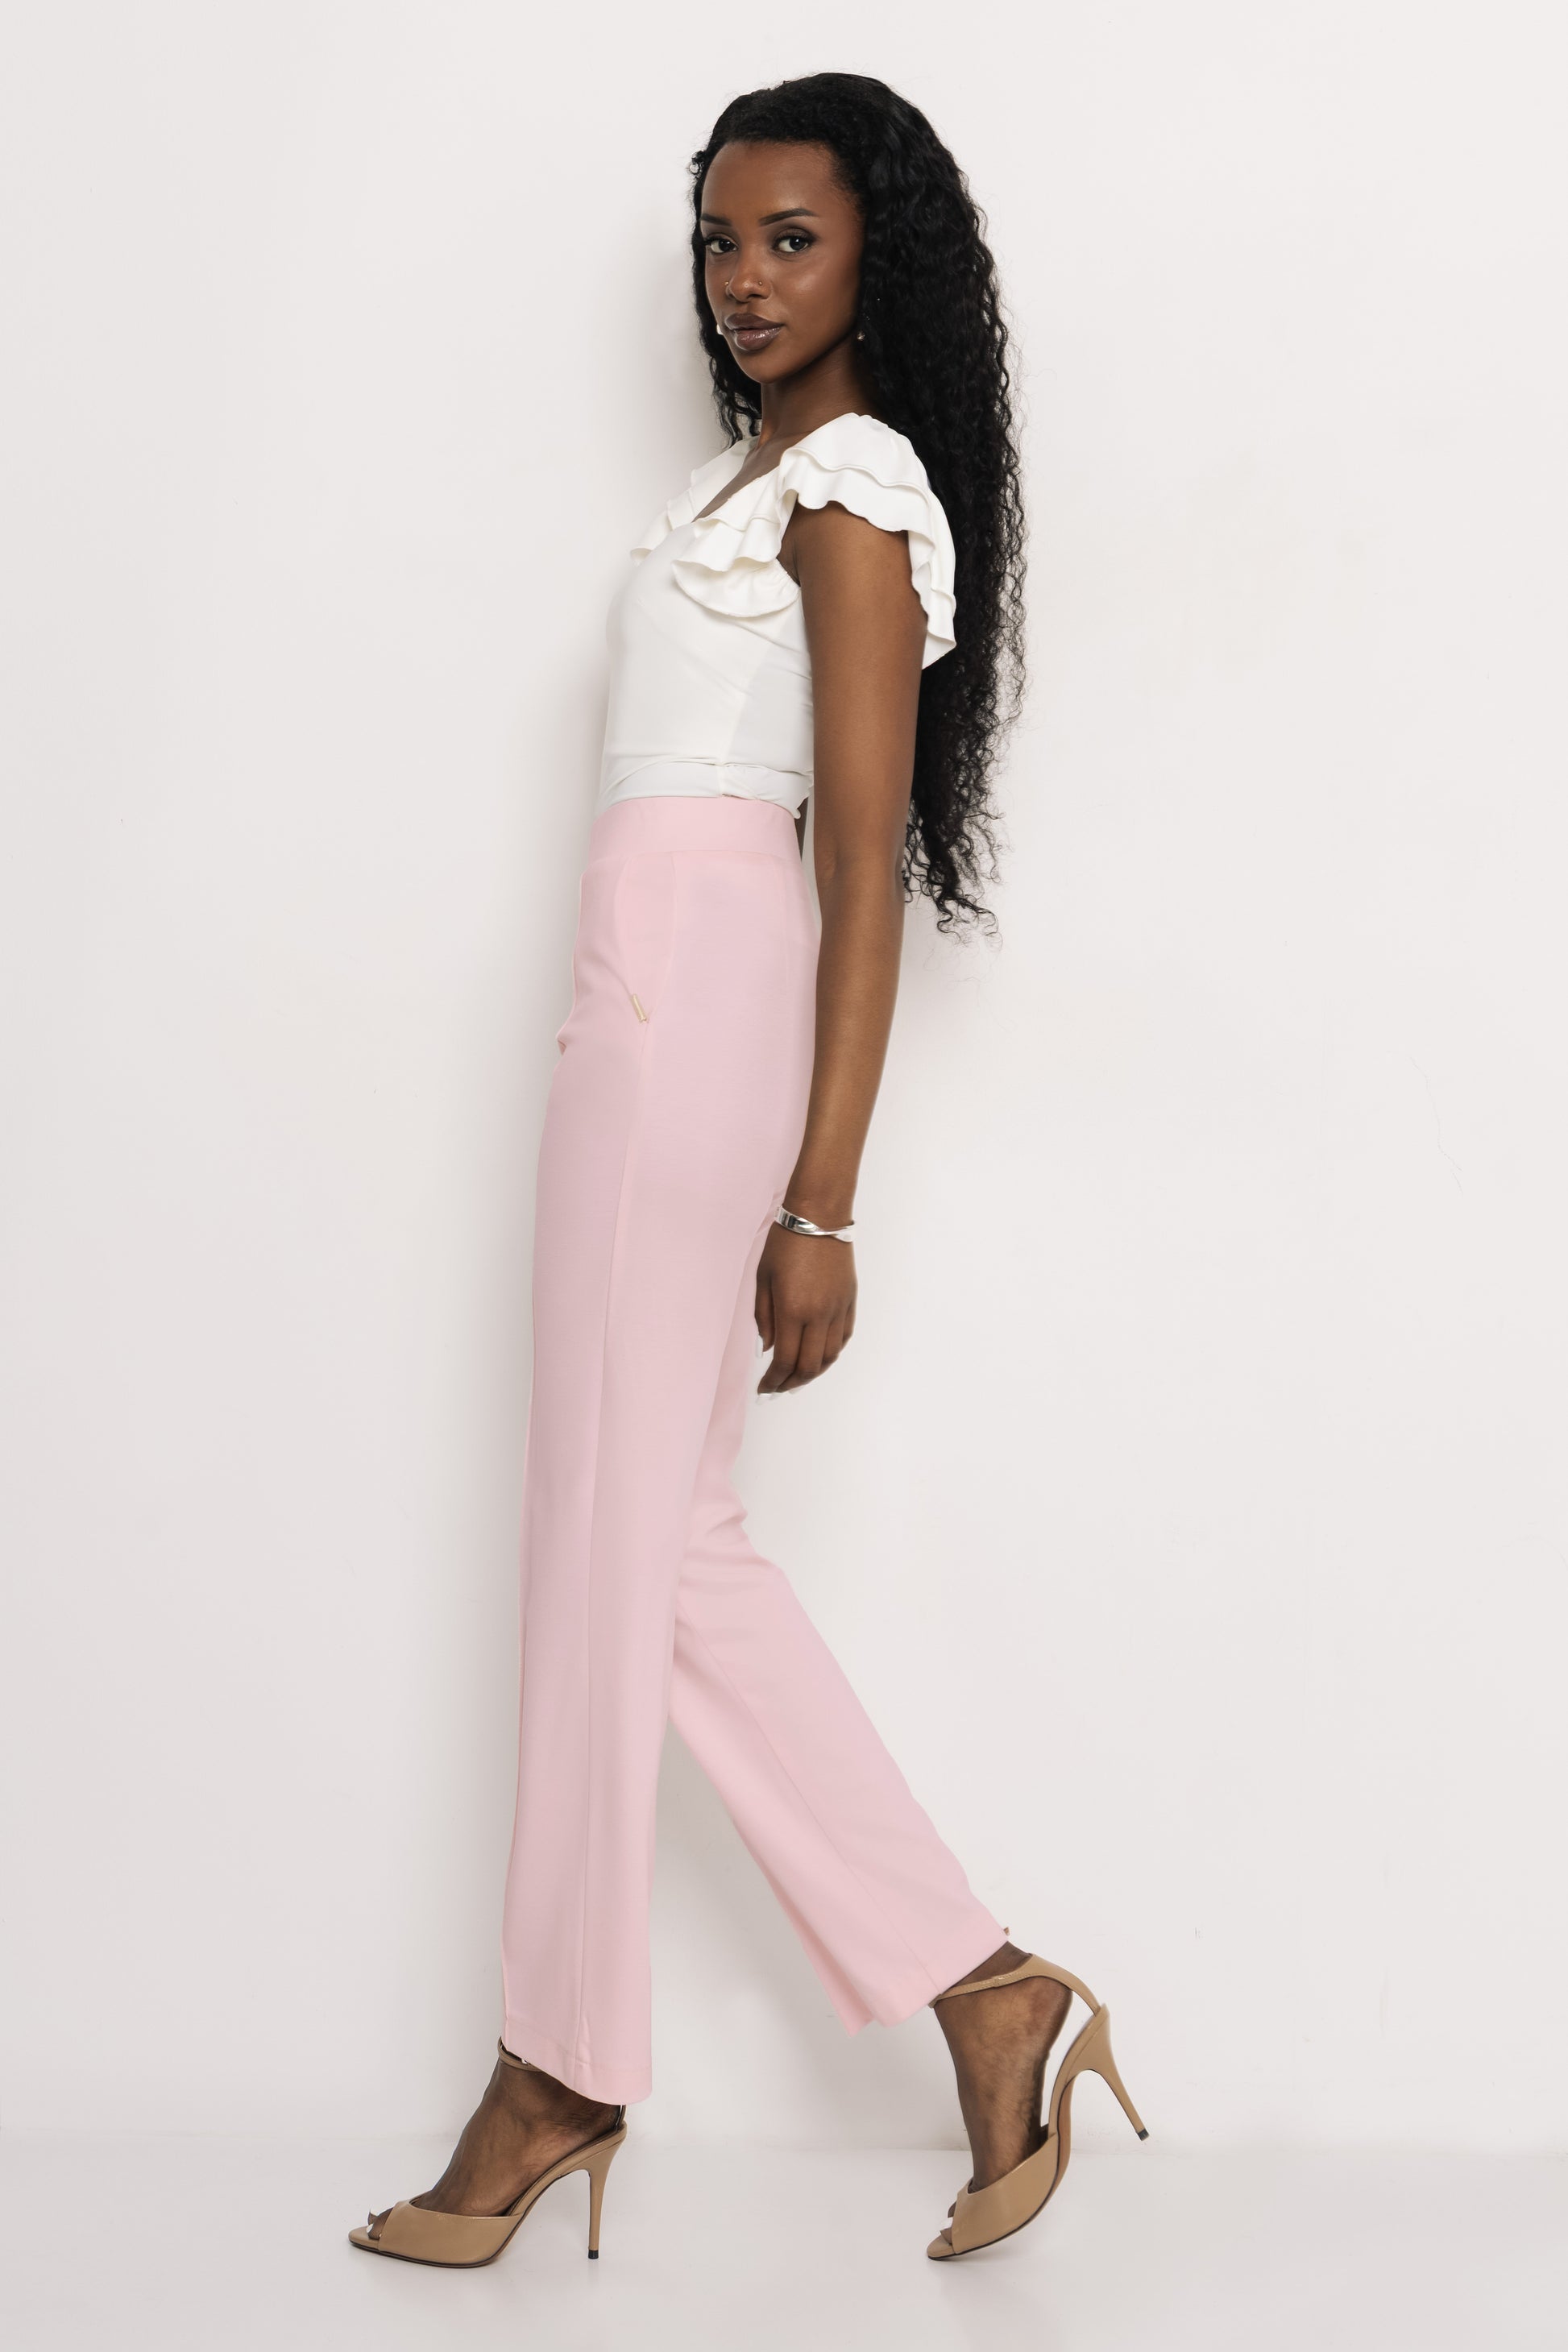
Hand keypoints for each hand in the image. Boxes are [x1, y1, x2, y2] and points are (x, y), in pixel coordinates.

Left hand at [754, 1222, 856, 1392]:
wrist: (818, 1217)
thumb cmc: (784, 1244)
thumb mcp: (763, 1280)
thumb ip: (763, 1318)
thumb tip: (767, 1349)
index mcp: (793, 1310)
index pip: (786, 1360)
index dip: (774, 1380)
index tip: (764, 1388)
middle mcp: (819, 1315)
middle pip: (810, 1366)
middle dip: (792, 1383)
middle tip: (778, 1388)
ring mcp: (838, 1309)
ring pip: (830, 1356)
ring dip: (813, 1372)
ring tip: (797, 1377)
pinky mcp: (850, 1301)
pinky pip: (843, 1338)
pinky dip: (831, 1354)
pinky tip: (819, 1357)